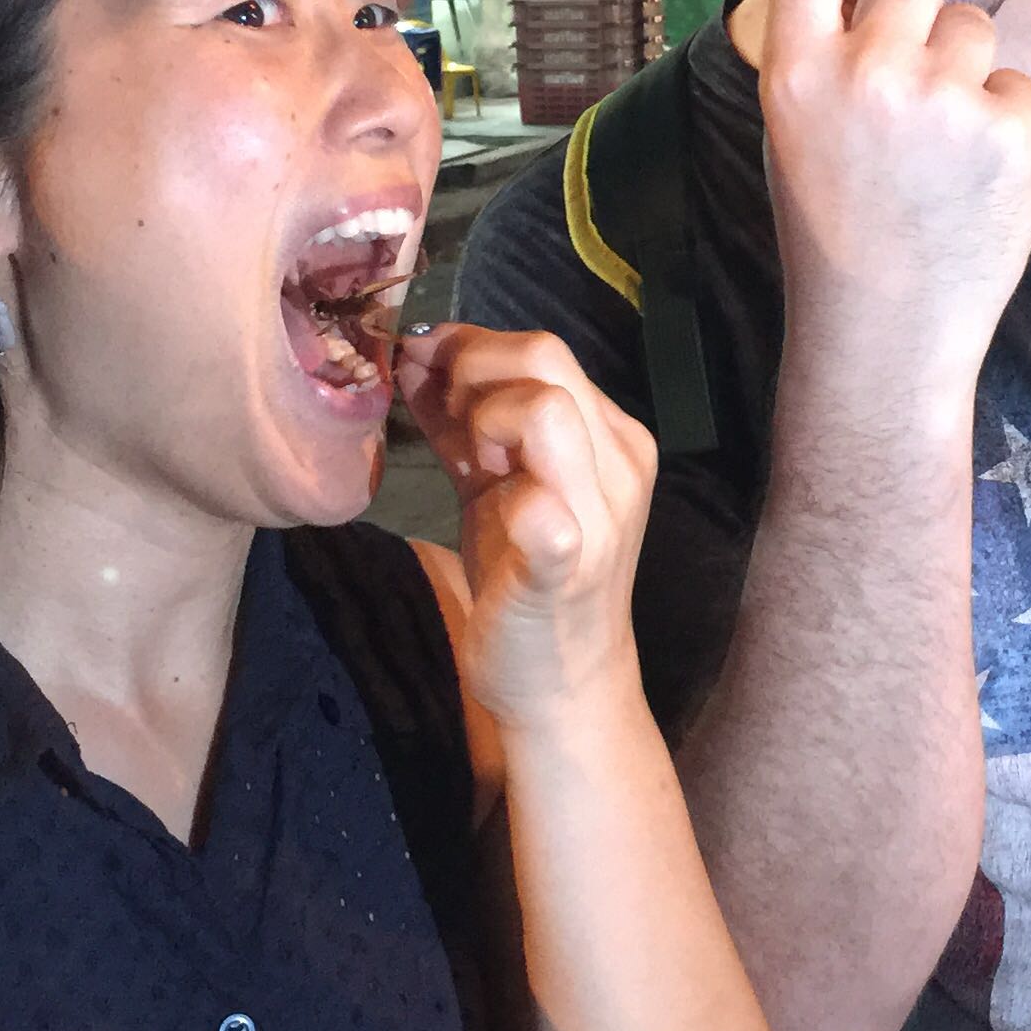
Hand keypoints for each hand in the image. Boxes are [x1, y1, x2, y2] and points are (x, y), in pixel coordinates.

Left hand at [396, 325, 656, 733]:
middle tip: (439, 409)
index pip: (546, 350)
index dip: (472, 344)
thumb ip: (465, 421)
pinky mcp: (564, 565)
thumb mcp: (496, 485)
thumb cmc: (525, 579)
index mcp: (610, 437)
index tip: (420, 361)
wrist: (563, 686)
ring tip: (468, 459)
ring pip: (546, 409)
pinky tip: (486, 502)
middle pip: (548, 359)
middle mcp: (618, 464)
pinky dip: (512, 498)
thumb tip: (412, 355)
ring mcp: (598, 514)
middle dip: (471, 367)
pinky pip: (543, 510)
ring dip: (484, 417)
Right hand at [755, 0, 1030, 379]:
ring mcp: (946, 103)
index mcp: (795, 71)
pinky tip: (974, 179)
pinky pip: (1019, 85)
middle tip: (912, 78)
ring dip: (967, 69)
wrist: (883, 334)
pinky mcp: (1012, 135)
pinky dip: (1005, 123)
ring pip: (975, 27)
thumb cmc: (835, 229)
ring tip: (939, 147)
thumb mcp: (794, 128)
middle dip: (920, 11)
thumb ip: (827, 47)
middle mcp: (869, 74)